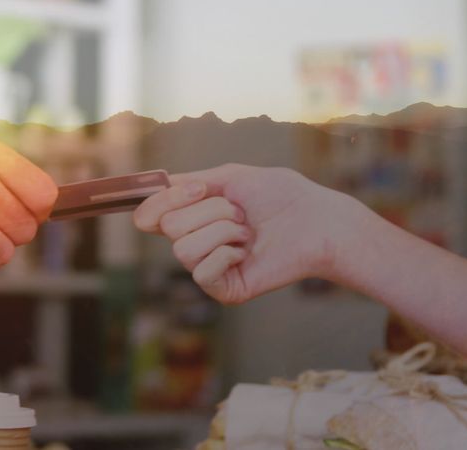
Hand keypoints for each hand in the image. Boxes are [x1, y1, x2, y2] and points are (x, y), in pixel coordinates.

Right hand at [133, 164, 370, 303]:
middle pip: (168, 227)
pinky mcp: (224, 289)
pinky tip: (247, 252)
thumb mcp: (230, 177)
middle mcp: (195, 243)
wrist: (317, 220)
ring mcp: (208, 267)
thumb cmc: (282, 196)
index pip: (149, 216)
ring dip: (222, 231)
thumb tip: (155, 187)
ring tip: (249, 232)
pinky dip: (225, 254)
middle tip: (241, 213)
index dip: (161, 202)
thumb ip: (189, 182)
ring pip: (183, 249)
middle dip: (209, 211)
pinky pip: (201, 273)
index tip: (198, 189)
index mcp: (192, 217)